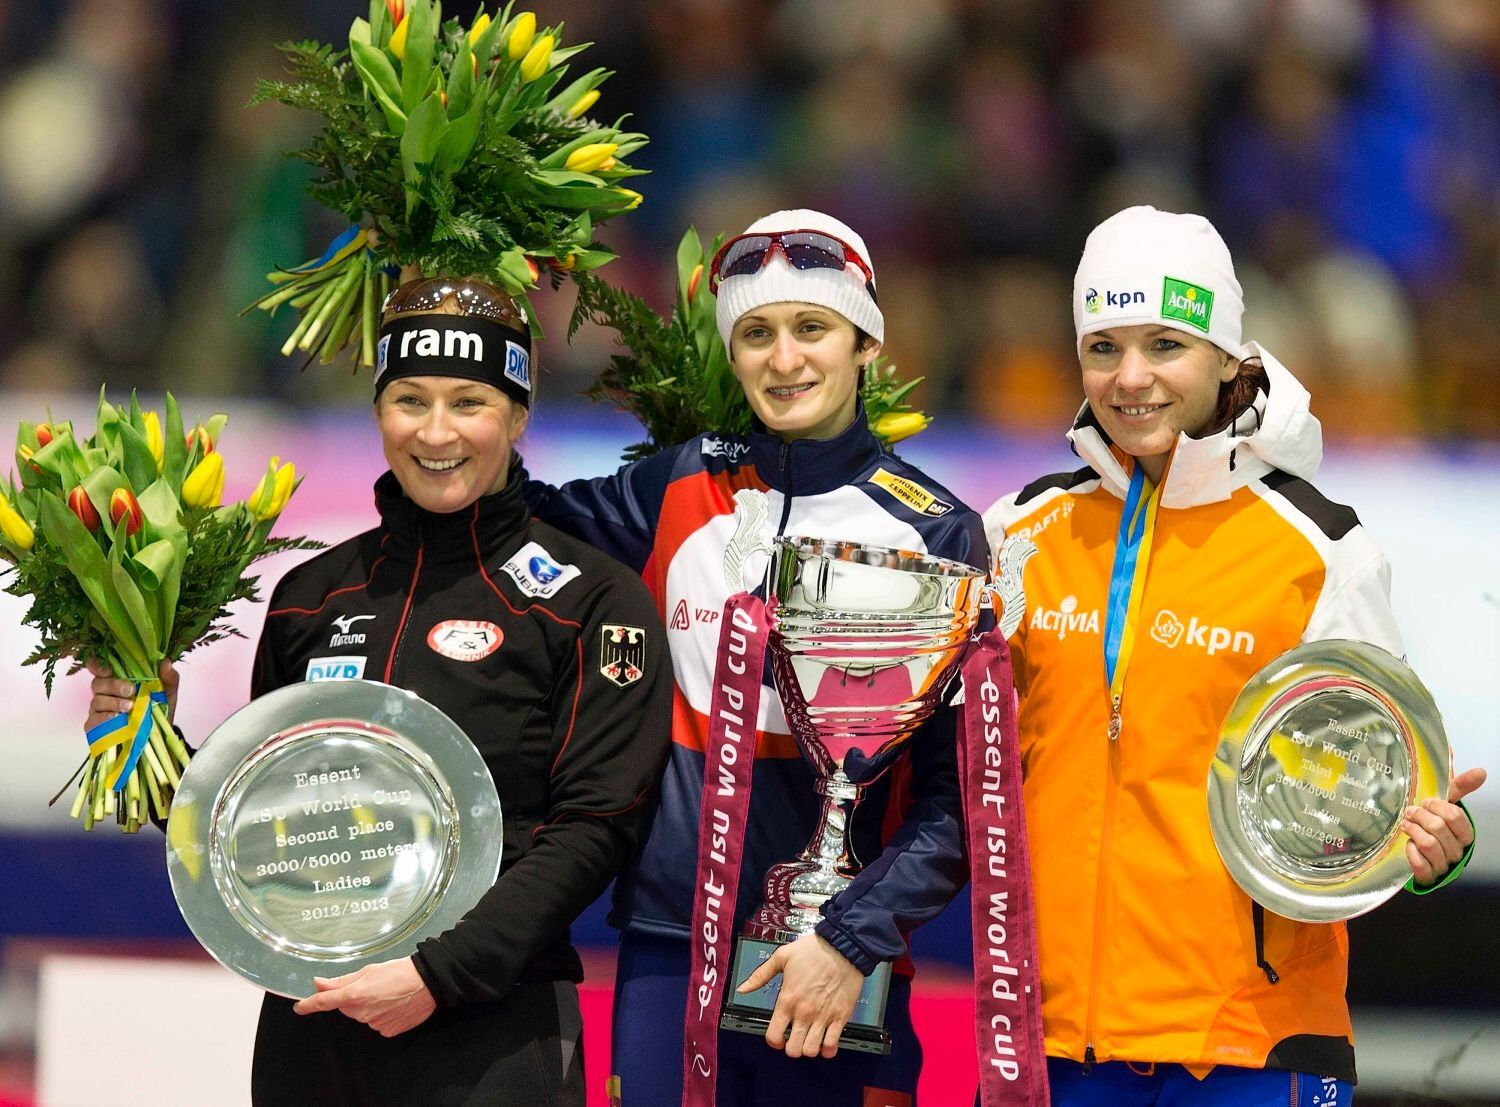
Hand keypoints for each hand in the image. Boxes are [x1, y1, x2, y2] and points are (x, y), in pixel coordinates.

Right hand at [85, 658, 178, 731]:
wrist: (158, 735)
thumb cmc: (158, 708)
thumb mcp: (167, 692)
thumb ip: (168, 677)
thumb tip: (166, 662)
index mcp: (119, 678)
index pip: (98, 666)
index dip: (97, 665)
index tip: (108, 670)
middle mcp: (105, 692)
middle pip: (98, 683)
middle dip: (114, 685)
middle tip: (131, 691)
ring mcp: (98, 709)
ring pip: (97, 701)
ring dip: (114, 703)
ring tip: (130, 708)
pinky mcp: (96, 725)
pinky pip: (95, 719)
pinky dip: (107, 718)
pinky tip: (119, 719)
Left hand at [292, 958, 435, 1036]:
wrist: (429, 982)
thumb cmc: (400, 971)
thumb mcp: (369, 970)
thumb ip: (341, 980)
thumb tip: (318, 983)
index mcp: (354, 995)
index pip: (324, 1002)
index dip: (309, 1004)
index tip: (299, 1007)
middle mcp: (362, 1013)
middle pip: (347, 1008)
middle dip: (353, 998)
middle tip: (372, 986)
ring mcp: (374, 1024)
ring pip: (362, 1016)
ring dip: (369, 1007)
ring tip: (388, 994)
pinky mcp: (387, 1031)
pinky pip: (377, 1023)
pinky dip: (382, 1015)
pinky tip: (394, 1005)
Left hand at [737, 932, 863, 1058]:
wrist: (842, 946)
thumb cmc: (813, 950)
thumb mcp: (781, 957)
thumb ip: (760, 975)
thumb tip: (743, 988)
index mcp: (787, 999)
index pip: (774, 1035)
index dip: (774, 1041)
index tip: (778, 1037)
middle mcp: (804, 1012)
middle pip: (793, 1049)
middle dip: (791, 1047)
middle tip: (794, 1039)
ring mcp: (822, 1017)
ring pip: (811, 1050)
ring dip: (809, 1048)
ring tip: (809, 1039)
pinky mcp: (840, 1017)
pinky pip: (832, 1045)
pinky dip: (827, 1049)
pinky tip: (825, 1040)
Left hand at [1405, 767, 1486, 885]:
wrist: (1419, 853)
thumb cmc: (1434, 825)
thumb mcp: (1445, 805)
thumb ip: (1461, 788)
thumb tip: (1480, 771)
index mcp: (1464, 834)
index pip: (1455, 817)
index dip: (1437, 807)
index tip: (1425, 802)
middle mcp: (1457, 852)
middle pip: (1438, 828)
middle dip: (1420, 817)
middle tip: (1410, 812)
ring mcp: (1443, 866)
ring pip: (1428, 844)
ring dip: (1413, 831)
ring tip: (1405, 825)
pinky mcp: (1428, 877)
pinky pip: (1420, 865)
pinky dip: (1411, 853)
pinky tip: (1408, 845)